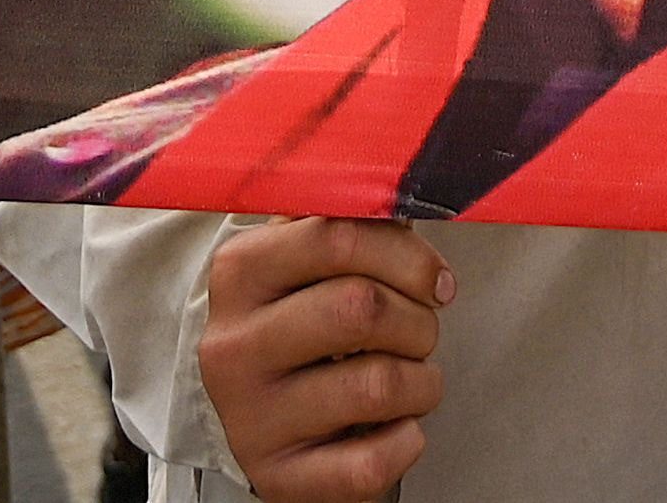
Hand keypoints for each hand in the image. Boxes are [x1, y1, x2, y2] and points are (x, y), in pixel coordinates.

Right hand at [201, 217, 450, 502]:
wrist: (261, 413)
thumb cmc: (304, 321)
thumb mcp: (309, 260)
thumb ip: (355, 221)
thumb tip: (414, 192)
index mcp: (239, 273)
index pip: (336, 236)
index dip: (407, 255)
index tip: (434, 279)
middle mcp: (232, 346)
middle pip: (361, 308)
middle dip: (417, 320)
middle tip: (418, 331)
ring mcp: (249, 418)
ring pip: (378, 385)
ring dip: (423, 381)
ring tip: (410, 379)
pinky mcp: (277, 478)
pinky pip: (373, 462)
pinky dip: (408, 440)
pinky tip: (396, 426)